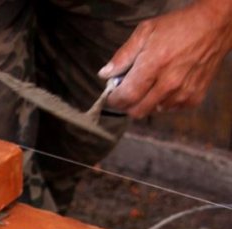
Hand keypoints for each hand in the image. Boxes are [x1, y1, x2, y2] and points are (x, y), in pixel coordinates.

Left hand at [100, 0, 231, 117]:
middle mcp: (169, 83)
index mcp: (154, 66)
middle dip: (127, 104)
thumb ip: (123, 56)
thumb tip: (105, 74)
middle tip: (127, 91)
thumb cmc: (178, 27)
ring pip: (153, 111)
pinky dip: (164, 101)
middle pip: (137, 111)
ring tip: (151, 83)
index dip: (114, 100)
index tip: (112, 95)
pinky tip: (167, 85)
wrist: (214, 26)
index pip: (126, 97)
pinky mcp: (195, 97)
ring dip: (147, 102)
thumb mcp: (145, 32)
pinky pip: (170, 109)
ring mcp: (183, 93)